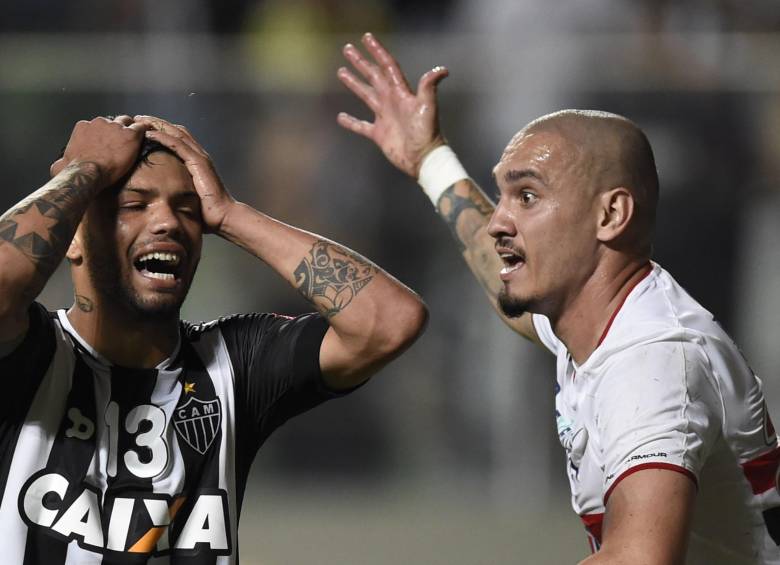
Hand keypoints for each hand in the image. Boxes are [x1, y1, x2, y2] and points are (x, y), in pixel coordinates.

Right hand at [50, 115, 147, 187]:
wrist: (89, 172)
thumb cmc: (74, 170)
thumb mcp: (61, 163)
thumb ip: (62, 161)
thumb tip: (57, 166)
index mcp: (83, 126)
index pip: (97, 125)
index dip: (104, 133)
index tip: (107, 141)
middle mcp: (99, 122)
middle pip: (112, 121)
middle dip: (117, 128)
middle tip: (122, 140)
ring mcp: (115, 127)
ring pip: (127, 122)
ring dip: (130, 128)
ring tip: (136, 136)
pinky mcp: (130, 134)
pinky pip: (141, 127)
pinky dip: (144, 130)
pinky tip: (148, 133)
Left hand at [133, 115, 235, 232]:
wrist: (223, 216)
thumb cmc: (208, 211)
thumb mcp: (190, 196)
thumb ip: (179, 189)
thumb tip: (163, 195)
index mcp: (197, 161)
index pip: (178, 138)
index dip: (162, 130)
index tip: (144, 127)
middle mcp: (199, 155)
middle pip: (176, 131)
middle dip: (157, 123)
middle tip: (139, 118)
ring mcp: (200, 157)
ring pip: (175, 133)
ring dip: (157, 125)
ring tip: (141, 120)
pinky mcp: (198, 162)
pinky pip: (177, 144)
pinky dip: (162, 137)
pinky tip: (149, 133)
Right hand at [337, 32, 448, 178]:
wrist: (423, 158)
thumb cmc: (427, 132)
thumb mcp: (428, 107)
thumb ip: (429, 87)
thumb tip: (442, 70)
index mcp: (401, 92)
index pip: (387, 67)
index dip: (377, 52)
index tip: (366, 38)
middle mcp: (391, 101)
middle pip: (373, 77)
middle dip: (361, 63)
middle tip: (347, 49)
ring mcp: (384, 117)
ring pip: (366, 96)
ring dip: (354, 84)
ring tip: (341, 72)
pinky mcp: (379, 134)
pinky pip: (361, 126)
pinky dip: (351, 123)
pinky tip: (340, 117)